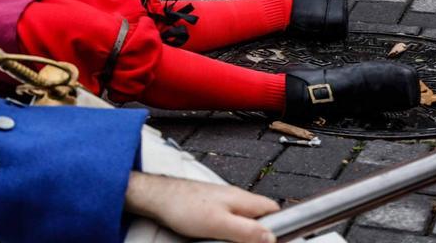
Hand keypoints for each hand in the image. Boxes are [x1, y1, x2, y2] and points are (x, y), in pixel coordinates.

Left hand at [125, 173, 278, 242]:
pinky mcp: (208, 208)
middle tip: (253, 242)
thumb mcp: (219, 224)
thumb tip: (271, 238)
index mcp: (242, 199)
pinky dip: (226, 231)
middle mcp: (234, 198)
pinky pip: (226, 222)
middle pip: (259, 217)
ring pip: (242, 221)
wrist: (155, 197)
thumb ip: (247, 230)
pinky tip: (216, 238)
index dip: (280, 226)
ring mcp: (221, 202)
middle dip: (259, 233)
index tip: (279, 239)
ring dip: (241, 234)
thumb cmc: (182, 205)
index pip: (274, 209)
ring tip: (229, 240)